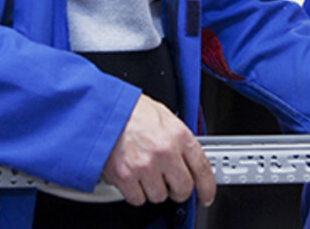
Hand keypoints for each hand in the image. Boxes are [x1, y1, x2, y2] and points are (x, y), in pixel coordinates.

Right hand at [101, 94, 216, 206]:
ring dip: (154, 189)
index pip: (202, 169)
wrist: (102, 109)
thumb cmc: (131, 110)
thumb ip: (180, 139)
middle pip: (183, 189)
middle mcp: (164, 152)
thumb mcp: (165, 116)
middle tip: (171, 184)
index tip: (205, 195)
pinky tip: (133, 178)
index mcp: (178, 135)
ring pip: (159, 196)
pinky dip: (136, 193)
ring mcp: (144, 166)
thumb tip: (190, 158)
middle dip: (179, 190)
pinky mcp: (125, 177)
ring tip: (145, 173)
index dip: (207, 187)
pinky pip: (138, 199)